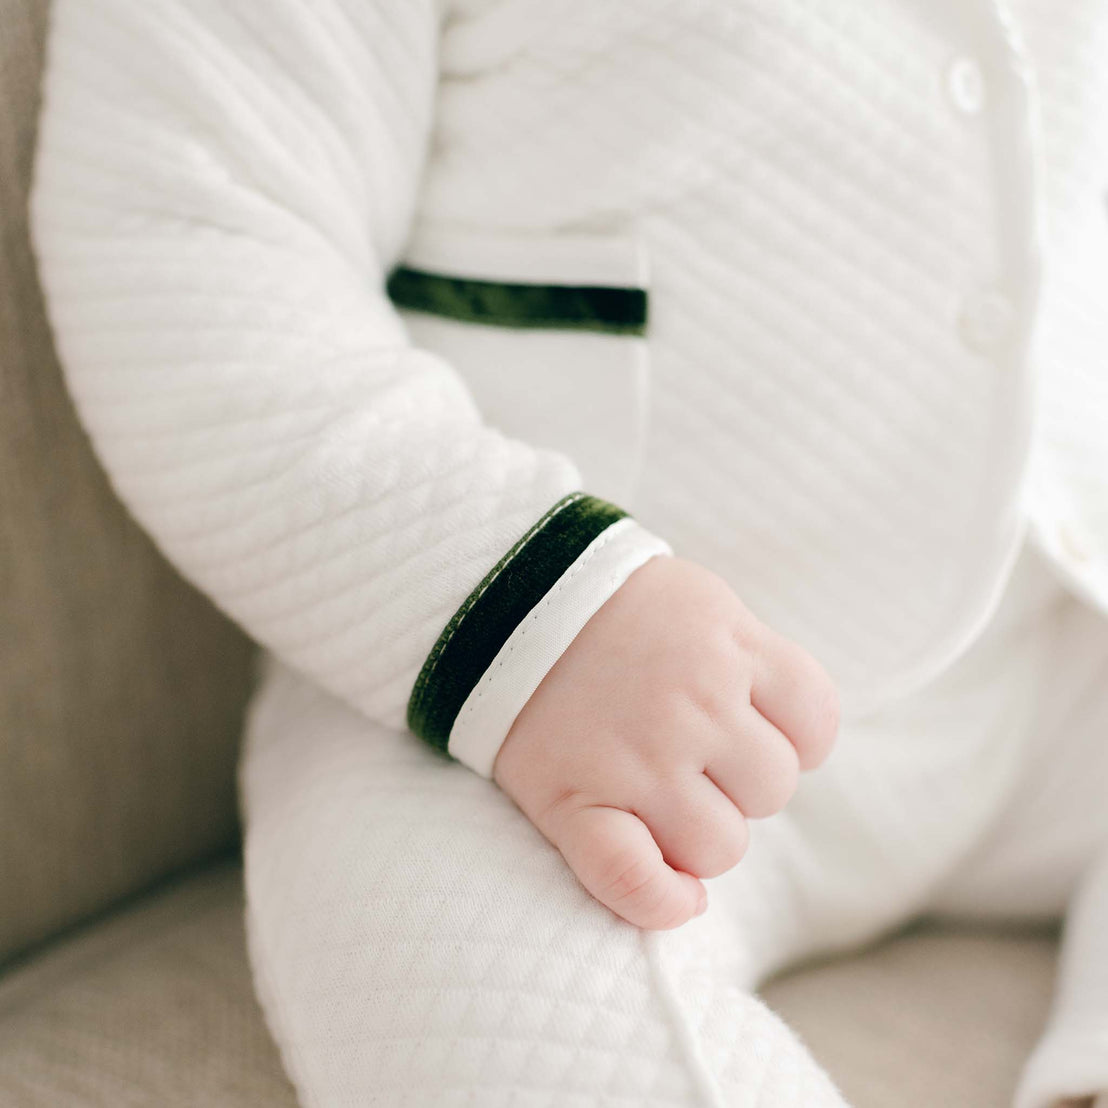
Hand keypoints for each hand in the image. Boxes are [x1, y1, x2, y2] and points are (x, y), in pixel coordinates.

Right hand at [493, 555, 838, 929]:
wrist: (505, 598)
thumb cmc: (610, 604)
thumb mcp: (700, 601)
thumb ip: (752, 656)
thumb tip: (791, 739)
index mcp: (728, 647)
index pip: (816, 723)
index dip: (796, 738)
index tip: (755, 729)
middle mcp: (691, 705)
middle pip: (772, 789)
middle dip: (742, 781)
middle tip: (693, 755)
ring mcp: (634, 759)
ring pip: (720, 847)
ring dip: (703, 835)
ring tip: (663, 798)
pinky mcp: (574, 802)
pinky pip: (636, 883)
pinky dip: (663, 901)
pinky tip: (676, 894)